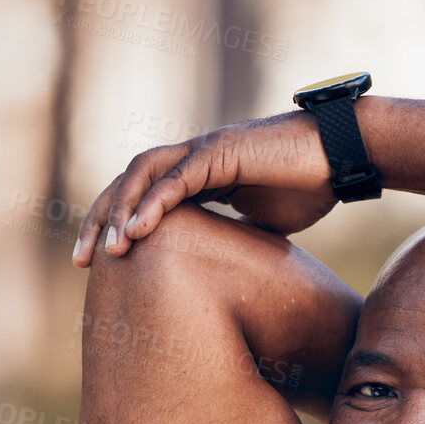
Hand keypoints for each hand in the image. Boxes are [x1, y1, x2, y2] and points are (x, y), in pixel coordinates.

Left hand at [72, 111, 335, 266]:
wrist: (342, 158)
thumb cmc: (310, 187)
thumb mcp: (263, 225)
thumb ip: (234, 239)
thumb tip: (224, 273)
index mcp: (198, 175)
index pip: (142, 197)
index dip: (117, 226)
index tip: (101, 263)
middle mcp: (192, 158)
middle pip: (128, 183)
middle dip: (101, 220)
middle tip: (82, 260)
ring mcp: (203, 150)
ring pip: (142, 175)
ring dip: (119, 212)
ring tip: (108, 250)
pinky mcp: (220, 152)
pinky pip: (176, 179)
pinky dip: (152, 204)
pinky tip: (137, 231)